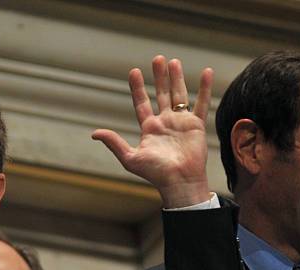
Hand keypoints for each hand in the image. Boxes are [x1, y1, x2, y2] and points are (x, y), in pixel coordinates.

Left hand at [92, 55, 213, 207]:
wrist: (179, 182)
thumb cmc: (155, 173)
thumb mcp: (130, 158)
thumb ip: (114, 143)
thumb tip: (94, 133)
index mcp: (149, 128)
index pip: (141, 103)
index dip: (138, 88)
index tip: (134, 72)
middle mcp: (164, 122)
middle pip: (161, 94)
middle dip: (159, 77)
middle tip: (157, 58)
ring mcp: (180, 122)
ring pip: (179, 95)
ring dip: (176, 78)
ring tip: (173, 61)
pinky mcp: (196, 125)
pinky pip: (201, 103)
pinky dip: (204, 88)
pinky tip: (205, 72)